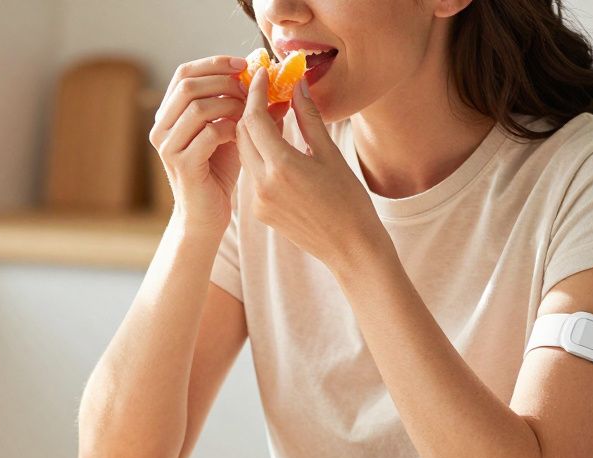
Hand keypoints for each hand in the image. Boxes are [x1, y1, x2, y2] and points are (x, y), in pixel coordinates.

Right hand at [149, 56, 249, 234]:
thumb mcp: (232, 133)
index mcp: (169, 114)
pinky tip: (241, 136)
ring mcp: (168, 146)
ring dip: (229, 105)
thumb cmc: (218, 173)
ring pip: (197, 106)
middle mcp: (162, 127)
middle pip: (187, 85)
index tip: (244, 65)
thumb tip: (274, 84)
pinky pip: (207, 133)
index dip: (214, 64)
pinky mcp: (182, 164)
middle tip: (249, 89)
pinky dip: (229, 128)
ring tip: (249, 115)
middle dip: (223, 82)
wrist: (207, 216)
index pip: (184, 73)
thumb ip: (245, 109)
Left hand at [235, 67, 388, 272]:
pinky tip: (276, 146)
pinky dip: (258, 154)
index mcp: (282, 167)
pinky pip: (251, 173)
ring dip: (253, 132)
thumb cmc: (349, 201)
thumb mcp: (330, 154)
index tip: (262, 74)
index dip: (256, 92)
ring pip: (244, 153)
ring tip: (275, 116)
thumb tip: (297, 85)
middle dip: (251, 109)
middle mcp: (262, 184)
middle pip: (242, 134)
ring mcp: (258, 200)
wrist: (350, 248)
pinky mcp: (259, 211)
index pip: (254, 118)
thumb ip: (308, 117)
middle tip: (268, 92)